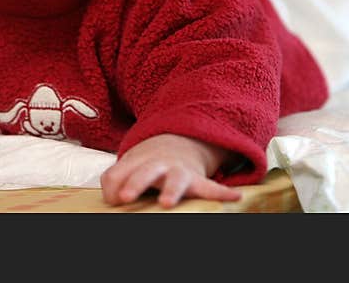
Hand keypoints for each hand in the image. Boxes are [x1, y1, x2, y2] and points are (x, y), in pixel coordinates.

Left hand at [101, 133, 242, 207]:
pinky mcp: (197, 181)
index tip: (115, 198)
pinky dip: (222, 192)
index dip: (116, 184)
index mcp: (137, 163)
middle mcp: (157, 166)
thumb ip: (114, 180)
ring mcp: (178, 172)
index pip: (120, 174)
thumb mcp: (128, 167)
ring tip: (167, 203)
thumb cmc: (147, 164)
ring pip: (176, 180)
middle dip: (136, 182)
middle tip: (126, 197)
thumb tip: (113, 199)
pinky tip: (235, 197)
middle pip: (145, 172)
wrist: (177, 144)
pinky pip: (211, 187)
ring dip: (172, 190)